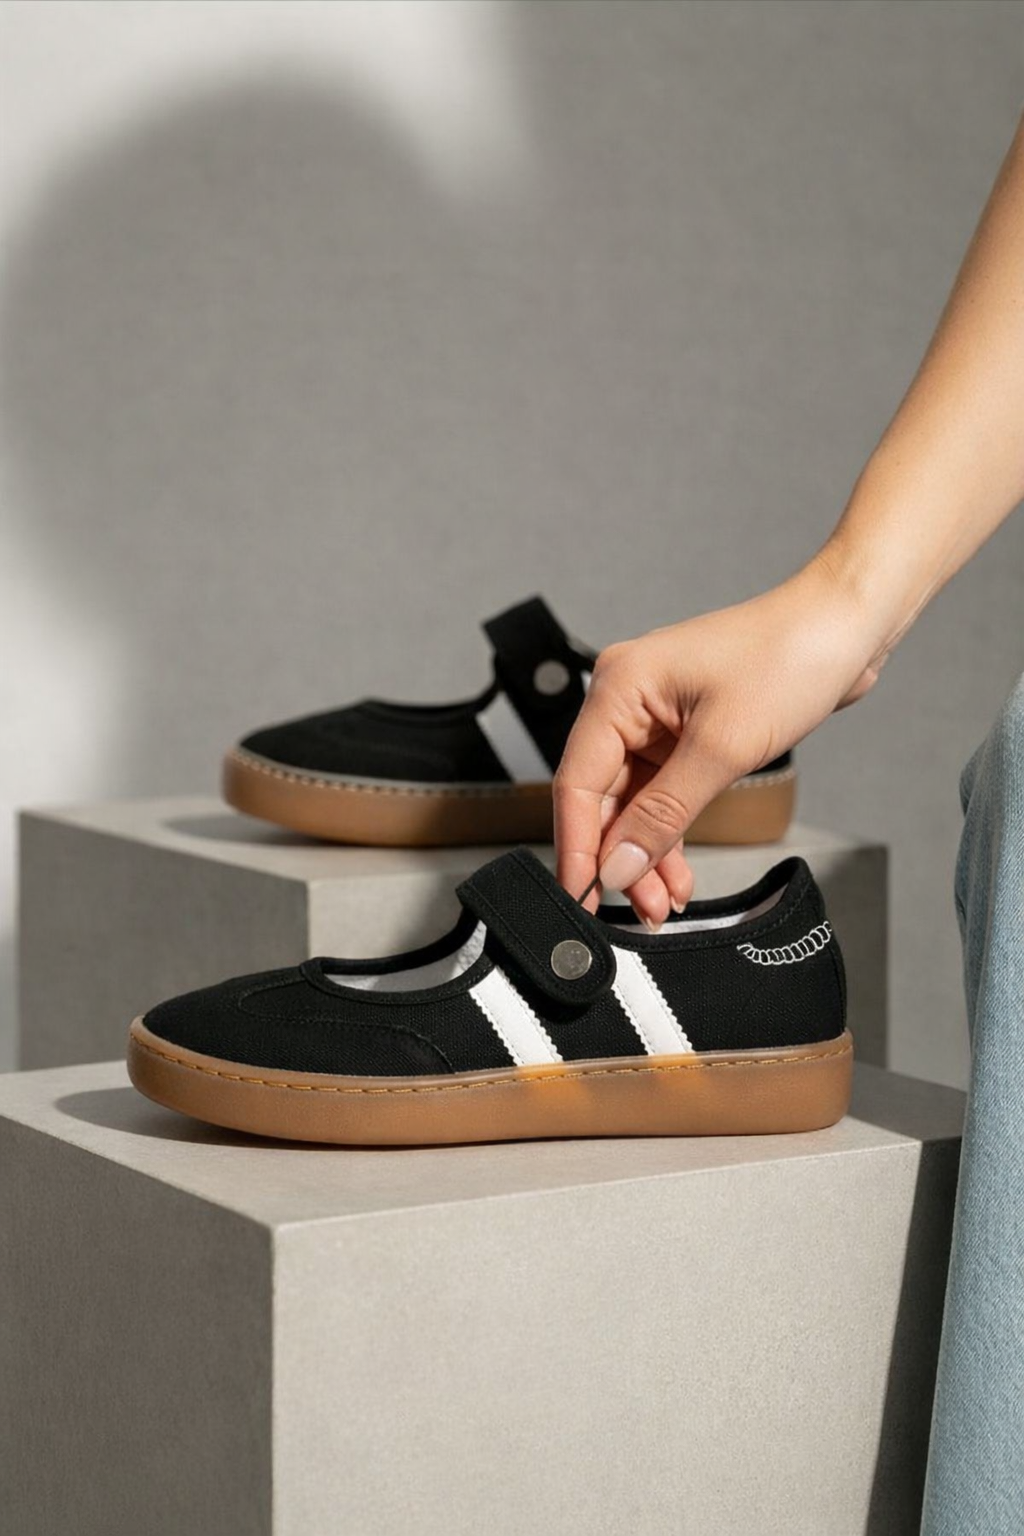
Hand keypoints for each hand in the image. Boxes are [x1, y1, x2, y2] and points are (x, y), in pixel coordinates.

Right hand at [554, 557, 881, 925]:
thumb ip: (664, 815)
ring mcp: (656, 717)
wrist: (844, 627)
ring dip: (645, 854)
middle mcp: (628, 701)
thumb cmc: (789, 658)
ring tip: (662, 903)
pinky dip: (668, 834)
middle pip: (602, 798)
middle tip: (639, 911)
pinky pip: (660, 794)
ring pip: (632, 804)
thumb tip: (617, 866)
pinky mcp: (683, 733)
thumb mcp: (723, 748)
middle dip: (620, 858)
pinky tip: (676, 873)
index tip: (581, 898)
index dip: (577, 847)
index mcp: (620, 688)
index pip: (577, 782)